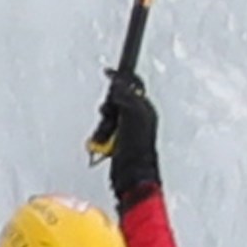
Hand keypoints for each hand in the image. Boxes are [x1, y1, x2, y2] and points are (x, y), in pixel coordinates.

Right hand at [89, 55, 163, 202]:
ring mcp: (127, 129)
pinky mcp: (117, 140)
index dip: (120, 78)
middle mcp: (138, 117)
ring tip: (106, 134)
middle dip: (109, 107)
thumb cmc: (137, 148)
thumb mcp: (132, 115)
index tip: (108, 71)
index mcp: (145, 108)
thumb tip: (119, 83)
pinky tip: (104, 141)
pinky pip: (104, 130)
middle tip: (108, 115)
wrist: (131, 174)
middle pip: (117, 100)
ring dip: (104, 124)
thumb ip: (126, 97)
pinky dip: (101, 134)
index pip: (132, 85)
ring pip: (109, 116)